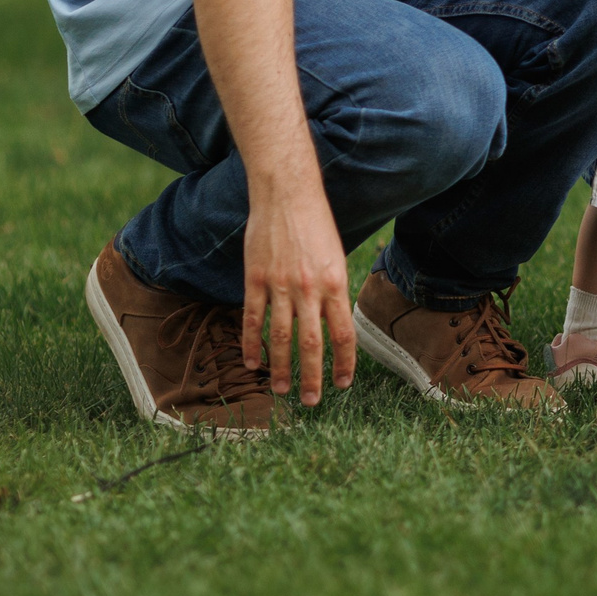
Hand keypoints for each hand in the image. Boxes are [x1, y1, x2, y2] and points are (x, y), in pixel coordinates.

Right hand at [239, 174, 356, 404]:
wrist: (287, 194)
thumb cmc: (316, 225)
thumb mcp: (336, 258)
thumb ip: (333, 292)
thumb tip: (331, 326)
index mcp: (335, 283)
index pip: (344, 334)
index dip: (344, 363)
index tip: (343, 384)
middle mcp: (309, 288)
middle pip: (312, 345)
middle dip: (312, 378)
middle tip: (310, 401)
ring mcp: (280, 284)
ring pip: (281, 337)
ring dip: (281, 368)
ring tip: (281, 389)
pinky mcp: (255, 279)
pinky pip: (252, 319)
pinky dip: (251, 344)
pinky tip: (252, 362)